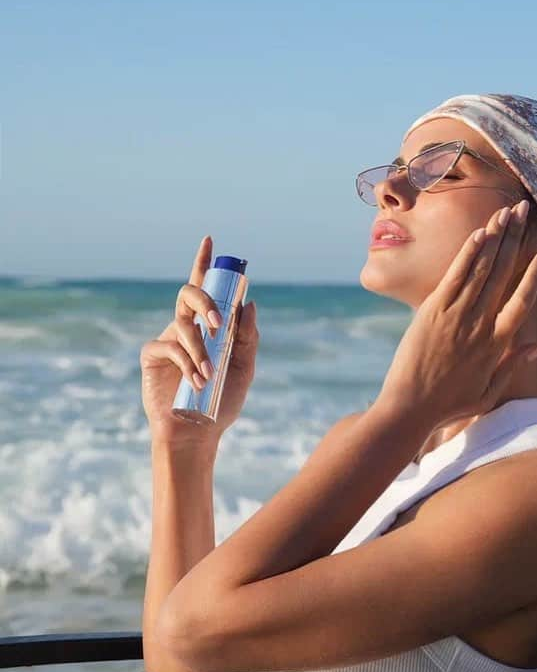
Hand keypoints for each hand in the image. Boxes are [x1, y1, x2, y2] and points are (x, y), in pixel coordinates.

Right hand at [139, 235, 258, 448]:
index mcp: (208, 325)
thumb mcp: (244, 367)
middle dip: (205, 302)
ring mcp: (167, 339)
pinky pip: (169, 346)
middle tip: (219, 322)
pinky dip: (187, 362)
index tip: (210, 240)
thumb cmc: (222, 400)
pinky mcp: (152, 356)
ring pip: (183, 325)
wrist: (199, 431)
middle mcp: (186, 326)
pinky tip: (197, 381)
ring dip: (201, 349)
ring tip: (211, 374)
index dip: (204, 263)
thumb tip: (249, 304)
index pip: (205, 288)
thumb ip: (248, 337)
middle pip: (189, 294)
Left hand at [376, 199, 536, 428]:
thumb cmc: (449, 404)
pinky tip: (480, 234)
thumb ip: (513, 365)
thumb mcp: (488, 392)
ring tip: (507, 212)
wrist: (410, 408)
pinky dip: (468, 253)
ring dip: (496, 237)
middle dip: (516, 239)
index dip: (535, 275)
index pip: (523, 302)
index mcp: (497, 345)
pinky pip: (455, 276)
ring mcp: (457, 316)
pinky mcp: (433, 311)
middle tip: (526, 212)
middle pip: (504, 274)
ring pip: (482, 269)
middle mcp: (481, 325)